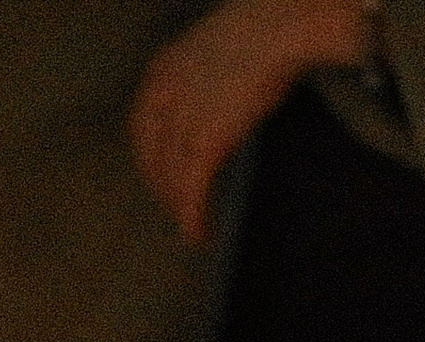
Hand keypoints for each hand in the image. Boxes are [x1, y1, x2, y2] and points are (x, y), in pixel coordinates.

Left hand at [128, 0, 379, 242]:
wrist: (282, 26)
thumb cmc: (267, 28)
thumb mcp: (220, 47)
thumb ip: (209, 75)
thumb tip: (223, 95)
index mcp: (163, 69)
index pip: (142, 124)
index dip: (149, 155)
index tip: (161, 174)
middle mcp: (163, 95)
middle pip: (151, 155)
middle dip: (162, 185)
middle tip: (177, 206)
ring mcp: (182, 120)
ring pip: (170, 177)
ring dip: (179, 206)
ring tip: (192, 227)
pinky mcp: (204, 142)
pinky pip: (191, 188)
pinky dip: (192, 215)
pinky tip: (198, 233)